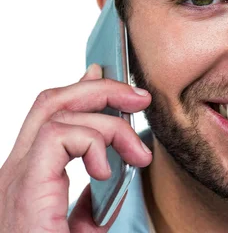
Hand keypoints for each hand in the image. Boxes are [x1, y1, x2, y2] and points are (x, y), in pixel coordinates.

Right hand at [0, 64, 152, 231]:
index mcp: (30, 177)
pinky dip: (92, 143)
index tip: (113, 81)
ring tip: (138, 155)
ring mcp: (16, 177)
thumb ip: (90, 200)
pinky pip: (57, 136)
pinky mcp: (25, 187)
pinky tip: (108, 172)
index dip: (83, 90)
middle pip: (51, 101)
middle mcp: (16, 171)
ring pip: (57, 111)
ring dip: (110, 124)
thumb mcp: (81, 229)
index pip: (51, 115)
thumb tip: (111, 172)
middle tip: (139, 97)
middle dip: (101, 89)